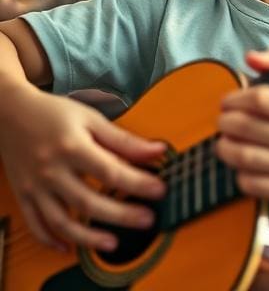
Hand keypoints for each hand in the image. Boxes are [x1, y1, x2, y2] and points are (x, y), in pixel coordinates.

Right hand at [0, 88, 165, 250]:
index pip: (110, 172)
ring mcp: (35, 187)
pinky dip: (51, 240)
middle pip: (88, 201)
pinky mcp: (22, 196)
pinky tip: (69, 248)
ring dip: (88, 237)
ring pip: (61, 221)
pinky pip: (35, 224)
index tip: (160, 190)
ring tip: (113, 243)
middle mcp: (51, 170)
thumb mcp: (92, 119)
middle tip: (147, 220)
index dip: (138, 183)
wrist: (9, 113)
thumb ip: (124, 140)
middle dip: (121, 215)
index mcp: (72, 147)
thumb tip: (159, 151)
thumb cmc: (54, 113)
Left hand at [216, 49, 268, 211]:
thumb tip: (250, 58)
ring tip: (226, 142)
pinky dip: (238, 173)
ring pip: (239, 155)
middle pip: (242, 126)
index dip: (235, 98)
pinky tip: (242, 165)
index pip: (259, 99)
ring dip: (224, 147)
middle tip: (224, 121)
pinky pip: (248, 181)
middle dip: (225, 122)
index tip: (228, 101)